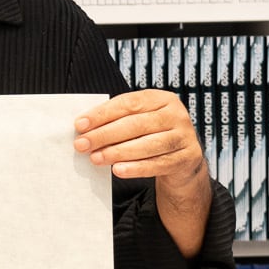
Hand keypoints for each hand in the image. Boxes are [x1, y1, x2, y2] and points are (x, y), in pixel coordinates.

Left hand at [75, 89, 213, 256]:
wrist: (183, 159)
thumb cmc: (152, 136)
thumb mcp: (138, 122)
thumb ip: (116, 121)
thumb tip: (83, 128)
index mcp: (161, 98)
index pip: (128, 103)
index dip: (102, 114)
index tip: (80, 125)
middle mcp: (176, 114)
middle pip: (136, 124)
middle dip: (105, 135)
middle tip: (82, 145)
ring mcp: (185, 136)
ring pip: (147, 144)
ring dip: (117, 152)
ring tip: (96, 158)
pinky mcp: (189, 157)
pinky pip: (158, 164)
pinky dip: (136, 168)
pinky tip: (118, 170)